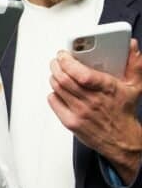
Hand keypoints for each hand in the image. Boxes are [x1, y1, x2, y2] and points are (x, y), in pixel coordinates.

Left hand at [49, 39, 141, 182]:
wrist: (122, 141)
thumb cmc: (124, 112)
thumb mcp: (134, 86)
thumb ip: (134, 64)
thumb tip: (132, 46)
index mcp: (106, 89)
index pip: (81, 74)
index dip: (68, 61)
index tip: (64, 54)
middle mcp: (91, 101)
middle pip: (64, 79)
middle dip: (56, 65)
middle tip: (57, 61)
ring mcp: (79, 112)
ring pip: (57, 88)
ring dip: (54, 76)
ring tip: (57, 72)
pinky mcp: (71, 122)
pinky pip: (54, 102)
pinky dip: (53, 93)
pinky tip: (59, 90)